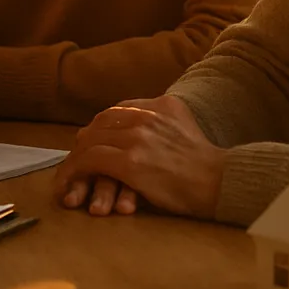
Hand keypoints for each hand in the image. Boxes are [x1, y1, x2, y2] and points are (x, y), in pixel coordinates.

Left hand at [52, 95, 225, 219]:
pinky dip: (75, 171)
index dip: (98, 129)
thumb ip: (162, 119)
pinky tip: (70, 184)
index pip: (116, 112)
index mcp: (159, 105)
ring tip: (67, 175)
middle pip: (100, 124)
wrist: (221, 182)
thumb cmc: (205, 165)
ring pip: (91, 141)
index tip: (89, 143)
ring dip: (75, 160)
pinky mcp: (130, 162)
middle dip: (83, 144)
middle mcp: (145, 116)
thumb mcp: (184, 126)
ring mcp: (136, 138)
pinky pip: (91, 161)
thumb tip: (139, 123)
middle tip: (73, 162)